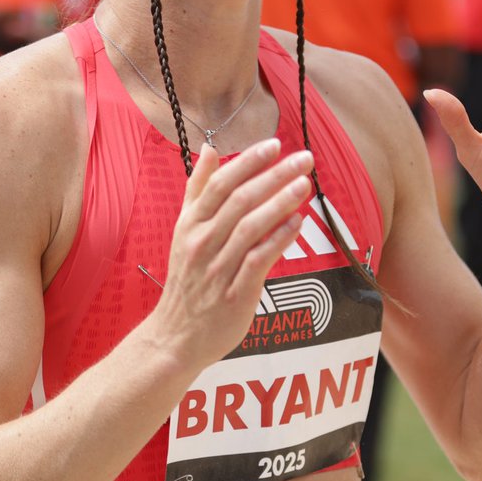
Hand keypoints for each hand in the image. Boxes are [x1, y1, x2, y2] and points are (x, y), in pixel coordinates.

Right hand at [149, 138, 312, 368]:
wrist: (176, 336)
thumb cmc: (187, 281)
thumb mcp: (184, 231)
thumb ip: (198, 190)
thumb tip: (210, 149)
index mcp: (190, 225)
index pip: (220, 184)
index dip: (249, 162)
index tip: (275, 144)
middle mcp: (202, 243)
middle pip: (240, 200)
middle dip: (274, 176)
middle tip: (304, 159)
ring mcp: (218, 268)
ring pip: (250, 227)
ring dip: (280, 203)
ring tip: (305, 184)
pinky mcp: (235, 294)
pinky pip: (258, 261)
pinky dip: (278, 240)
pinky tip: (297, 223)